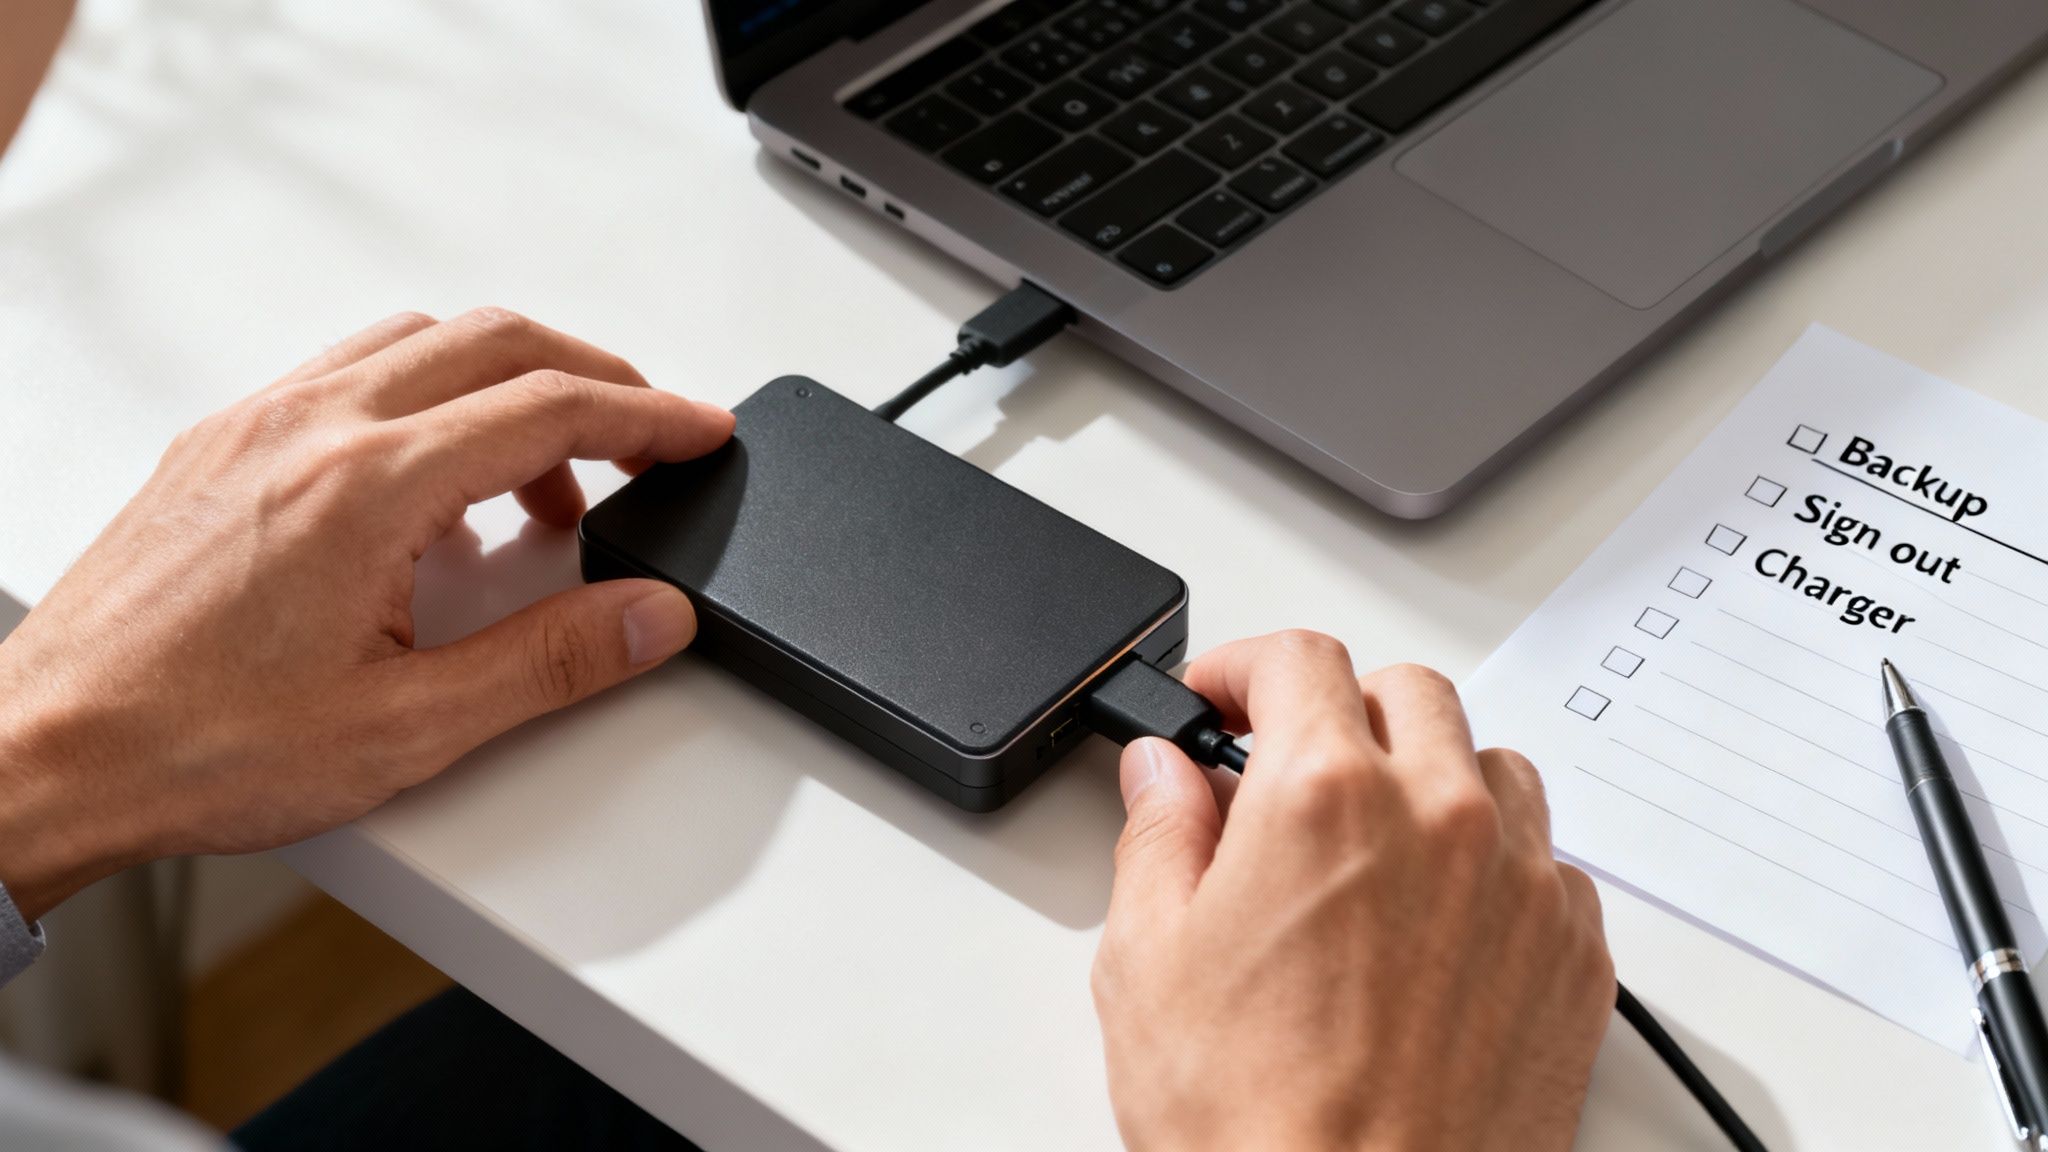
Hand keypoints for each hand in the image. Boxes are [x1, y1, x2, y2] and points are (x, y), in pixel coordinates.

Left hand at [0, 309, 733, 921]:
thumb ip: (552, 663)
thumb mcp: (408, 728)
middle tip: (650, 439)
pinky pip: (353, 371)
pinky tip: (437, 483)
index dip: (650, 414)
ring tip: (546, 483)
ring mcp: (257, 424)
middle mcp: (310, 427)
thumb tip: (651, 617)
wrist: (44, 757)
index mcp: (366, 486)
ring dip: (510, 386)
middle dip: (597, 380)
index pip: (550, 408)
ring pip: (422, 343)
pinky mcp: (221, 443)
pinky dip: (430, 396)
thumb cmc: (193, 746)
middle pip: (498, 343)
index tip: (702, 430)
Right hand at [1093, 632, 1613, 1151]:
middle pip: (1405, 691)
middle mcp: (1439, 817)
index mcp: (1323, 796)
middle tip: (1284, 767)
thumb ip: (1156, 836)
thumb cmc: (1257, 1124)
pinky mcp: (1573, 956)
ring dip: (1428, 774)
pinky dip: (1493, 862)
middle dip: (1337, 710)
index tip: (1220, 699)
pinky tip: (1437, 920)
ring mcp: (1521, 884)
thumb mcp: (1147, 962)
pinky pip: (1547, 861)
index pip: (1298, 659)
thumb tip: (1162, 777)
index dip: (1242, 666)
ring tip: (1370, 840)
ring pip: (1490, 764)